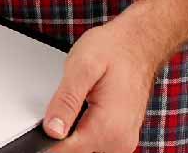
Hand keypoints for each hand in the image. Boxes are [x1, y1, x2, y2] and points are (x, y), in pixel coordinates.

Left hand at [40, 17, 162, 152]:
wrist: (139, 44)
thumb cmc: (114, 50)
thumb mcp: (82, 67)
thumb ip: (66, 101)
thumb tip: (52, 130)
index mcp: (109, 127)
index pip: (66, 150)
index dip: (48, 138)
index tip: (48, 121)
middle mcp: (119, 141)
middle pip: (75, 150)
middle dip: (62, 133)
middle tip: (67, 102)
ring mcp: (122, 142)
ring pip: (83, 148)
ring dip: (74, 131)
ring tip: (79, 102)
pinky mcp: (120, 138)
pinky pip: (94, 143)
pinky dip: (84, 130)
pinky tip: (86, 109)